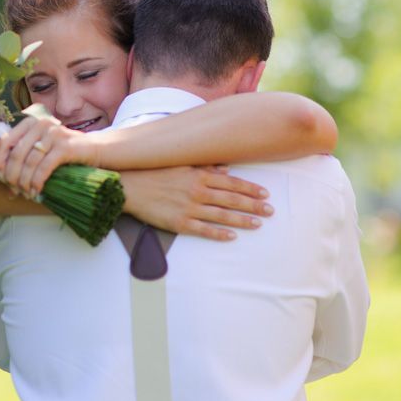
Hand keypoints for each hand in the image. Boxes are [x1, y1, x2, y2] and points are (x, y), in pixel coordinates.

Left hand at [0, 112, 92, 197]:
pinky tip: (36, 191)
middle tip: (14, 190)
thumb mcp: (41, 148)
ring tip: (26, 193)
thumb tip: (4, 182)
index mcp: (30, 122)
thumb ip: (23, 157)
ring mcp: (53, 133)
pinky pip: (44, 167)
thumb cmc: (64, 152)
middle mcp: (40, 124)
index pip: (5, 140)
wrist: (94, 149)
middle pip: (16, 154)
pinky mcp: (64, 146)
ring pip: (29, 162)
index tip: (1, 178)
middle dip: (12, 176)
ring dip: (24, 182)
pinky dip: (37, 182)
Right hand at [120, 166, 272, 240]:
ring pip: (222, 216)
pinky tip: (232, 236)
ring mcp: (189, 208)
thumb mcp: (181, 164)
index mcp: (199, 175)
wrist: (130, 187)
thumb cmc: (155, 173)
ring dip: (242, 220)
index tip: (266, 193)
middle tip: (271, 211)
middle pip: (232, 199)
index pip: (232, 182)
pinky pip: (203, 230)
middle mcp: (198, 191)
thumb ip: (205, 166)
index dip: (250, 189)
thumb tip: (226, 168)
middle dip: (254, 205)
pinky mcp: (180, 223)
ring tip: (258, 224)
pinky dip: (219, 234)